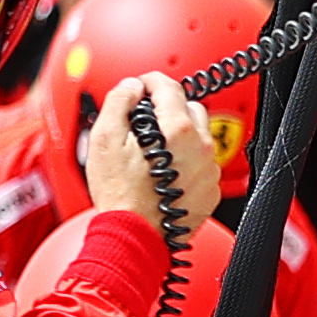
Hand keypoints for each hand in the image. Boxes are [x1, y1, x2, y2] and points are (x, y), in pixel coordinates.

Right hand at [78, 69, 206, 238]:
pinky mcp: (210, 190)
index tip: (139, 88)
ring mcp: (209, 170)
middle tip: (144, 123)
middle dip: (166, 109)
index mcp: (177, 130)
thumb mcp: (105, 138)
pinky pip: (202, 164)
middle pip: (188, 108)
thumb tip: (132, 87)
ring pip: (199, 137)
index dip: (149, 82)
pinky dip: (187, 162)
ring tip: (153, 152)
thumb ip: (120, 101)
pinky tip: (165, 173)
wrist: (133, 234)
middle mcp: (201, 148)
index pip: (169, 86)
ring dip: (179, 137)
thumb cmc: (119, 194)